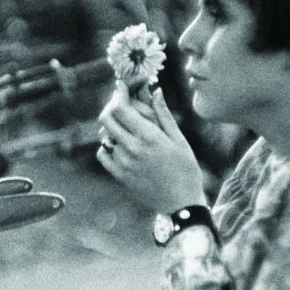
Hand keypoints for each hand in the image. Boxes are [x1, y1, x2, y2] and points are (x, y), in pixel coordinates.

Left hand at [97, 81, 205, 212]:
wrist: (181, 204)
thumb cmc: (186, 170)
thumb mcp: (179, 140)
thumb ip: (163, 115)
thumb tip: (155, 91)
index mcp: (149, 137)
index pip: (122, 108)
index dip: (119, 93)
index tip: (121, 86)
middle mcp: (132, 149)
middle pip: (107, 118)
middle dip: (111, 106)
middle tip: (119, 103)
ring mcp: (124, 164)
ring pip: (105, 136)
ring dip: (111, 127)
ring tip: (124, 126)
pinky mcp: (120, 177)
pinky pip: (103, 155)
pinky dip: (106, 147)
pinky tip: (117, 145)